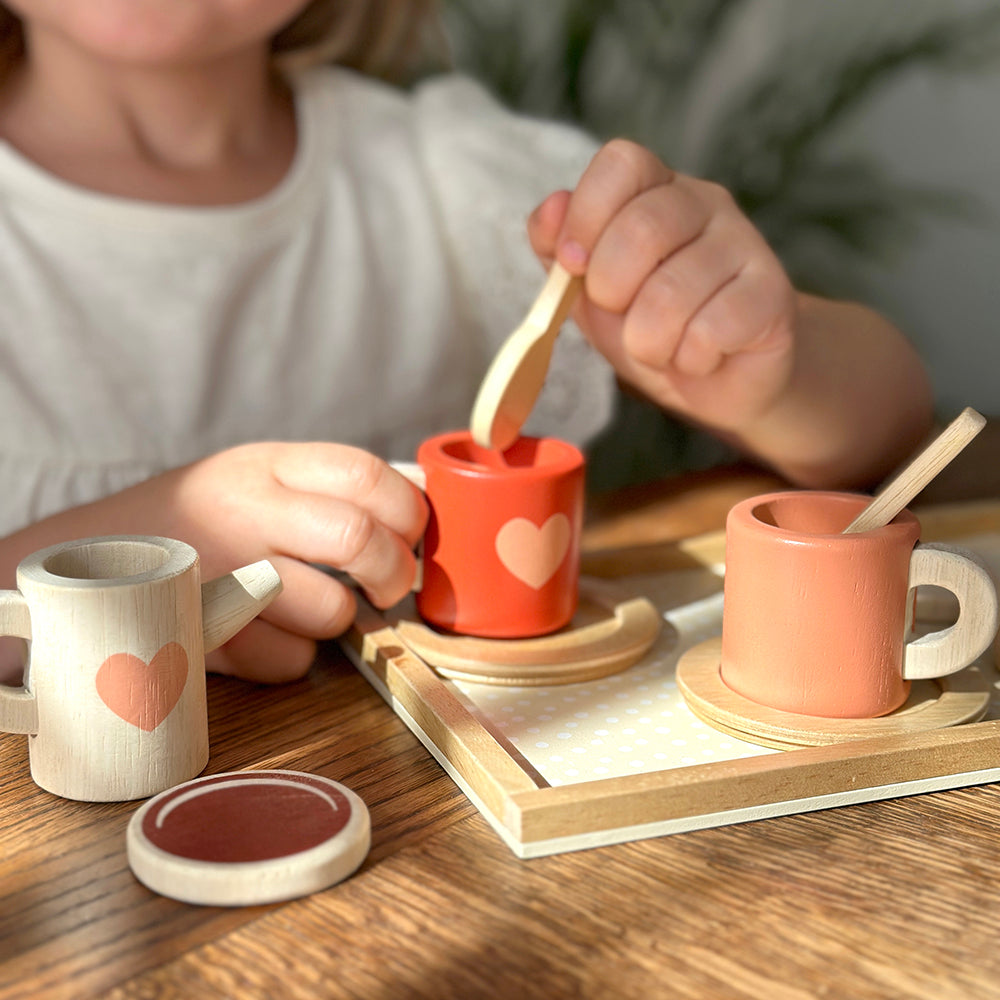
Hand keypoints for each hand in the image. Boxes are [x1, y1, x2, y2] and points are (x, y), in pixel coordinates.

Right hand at [1, 442, 426, 682]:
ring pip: (331, 612)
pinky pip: (291, 661)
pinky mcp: (203, 634)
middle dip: (393, 573)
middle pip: (358, 539)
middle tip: (389, 587)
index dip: (409, 512)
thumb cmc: (200, 520)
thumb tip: (422, 515)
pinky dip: (295, 658)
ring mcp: (221, 573)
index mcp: (266, 465)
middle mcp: (243, 512)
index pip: (365, 474)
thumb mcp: (257, 477)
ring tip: (312, 607)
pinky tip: (266, 633)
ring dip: (339, 622)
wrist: (89, 559)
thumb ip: (326, 489)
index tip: (413, 536)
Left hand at [528, 139, 796, 432]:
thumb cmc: (648, 328)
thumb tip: (550, 210)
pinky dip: (690, 359)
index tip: (573, 265)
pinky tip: (700, 357)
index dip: (586, 215)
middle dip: (612, 292)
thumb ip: (558, 250)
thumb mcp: (587, 293)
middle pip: (642, 228)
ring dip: (649, 342)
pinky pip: (711, 330)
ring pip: (672, 293)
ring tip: (663, 347)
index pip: (621, 162)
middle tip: (623, 317)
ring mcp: (746, 244)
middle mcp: (705, 203)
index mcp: (655, 190)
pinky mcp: (773, 294)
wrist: (714, 384)